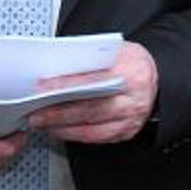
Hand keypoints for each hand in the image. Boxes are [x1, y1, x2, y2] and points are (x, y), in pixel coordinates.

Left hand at [29, 41, 158, 143]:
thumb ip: (90, 59)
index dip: (65, 85)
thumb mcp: (115, 51)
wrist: (155, 77)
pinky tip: (59, 129)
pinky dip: (74, 135)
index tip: (42, 88)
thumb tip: (55, 69)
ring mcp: (131, 118)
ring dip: (62, 127)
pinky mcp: (126, 132)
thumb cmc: (130, 62)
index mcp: (131, 70)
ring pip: (91, 128)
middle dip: (58, 113)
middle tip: (35, 113)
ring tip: (41, 122)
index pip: (93, 80)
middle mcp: (134, 98)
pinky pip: (96, 138)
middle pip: (90, 108)